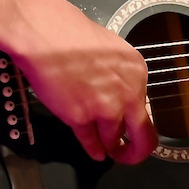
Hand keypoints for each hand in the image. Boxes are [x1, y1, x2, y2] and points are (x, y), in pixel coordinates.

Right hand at [0, 0, 155, 162]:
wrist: (44, 33)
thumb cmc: (70, 33)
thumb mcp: (110, 50)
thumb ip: (118, 75)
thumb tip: (116, 94)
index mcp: (137, 72)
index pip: (144, 106)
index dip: (136, 120)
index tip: (133, 129)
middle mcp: (127, 93)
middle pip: (143, 135)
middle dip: (137, 151)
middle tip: (130, 155)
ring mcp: (104, 108)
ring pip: (113, 139)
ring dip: (110, 147)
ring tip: (108, 152)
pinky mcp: (80, 118)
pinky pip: (90, 142)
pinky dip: (93, 150)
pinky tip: (95, 154)